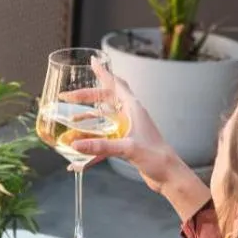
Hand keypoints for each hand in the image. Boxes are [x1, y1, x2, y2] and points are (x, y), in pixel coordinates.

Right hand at [67, 59, 180, 191]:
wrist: (170, 176)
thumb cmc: (157, 157)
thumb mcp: (127, 149)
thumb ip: (100, 146)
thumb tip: (74, 144)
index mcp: (133, 108)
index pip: (116, 84)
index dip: (104, 73)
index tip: (92, 61)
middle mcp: (130, 116)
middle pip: (105, 100)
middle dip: (86, 98)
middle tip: (67, 97)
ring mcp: (128, 130)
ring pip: (103, 121)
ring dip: (87, 122)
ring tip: (69, 125)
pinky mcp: (126, 144)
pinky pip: (104, 142)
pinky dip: (92, 149)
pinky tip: (78, 161)